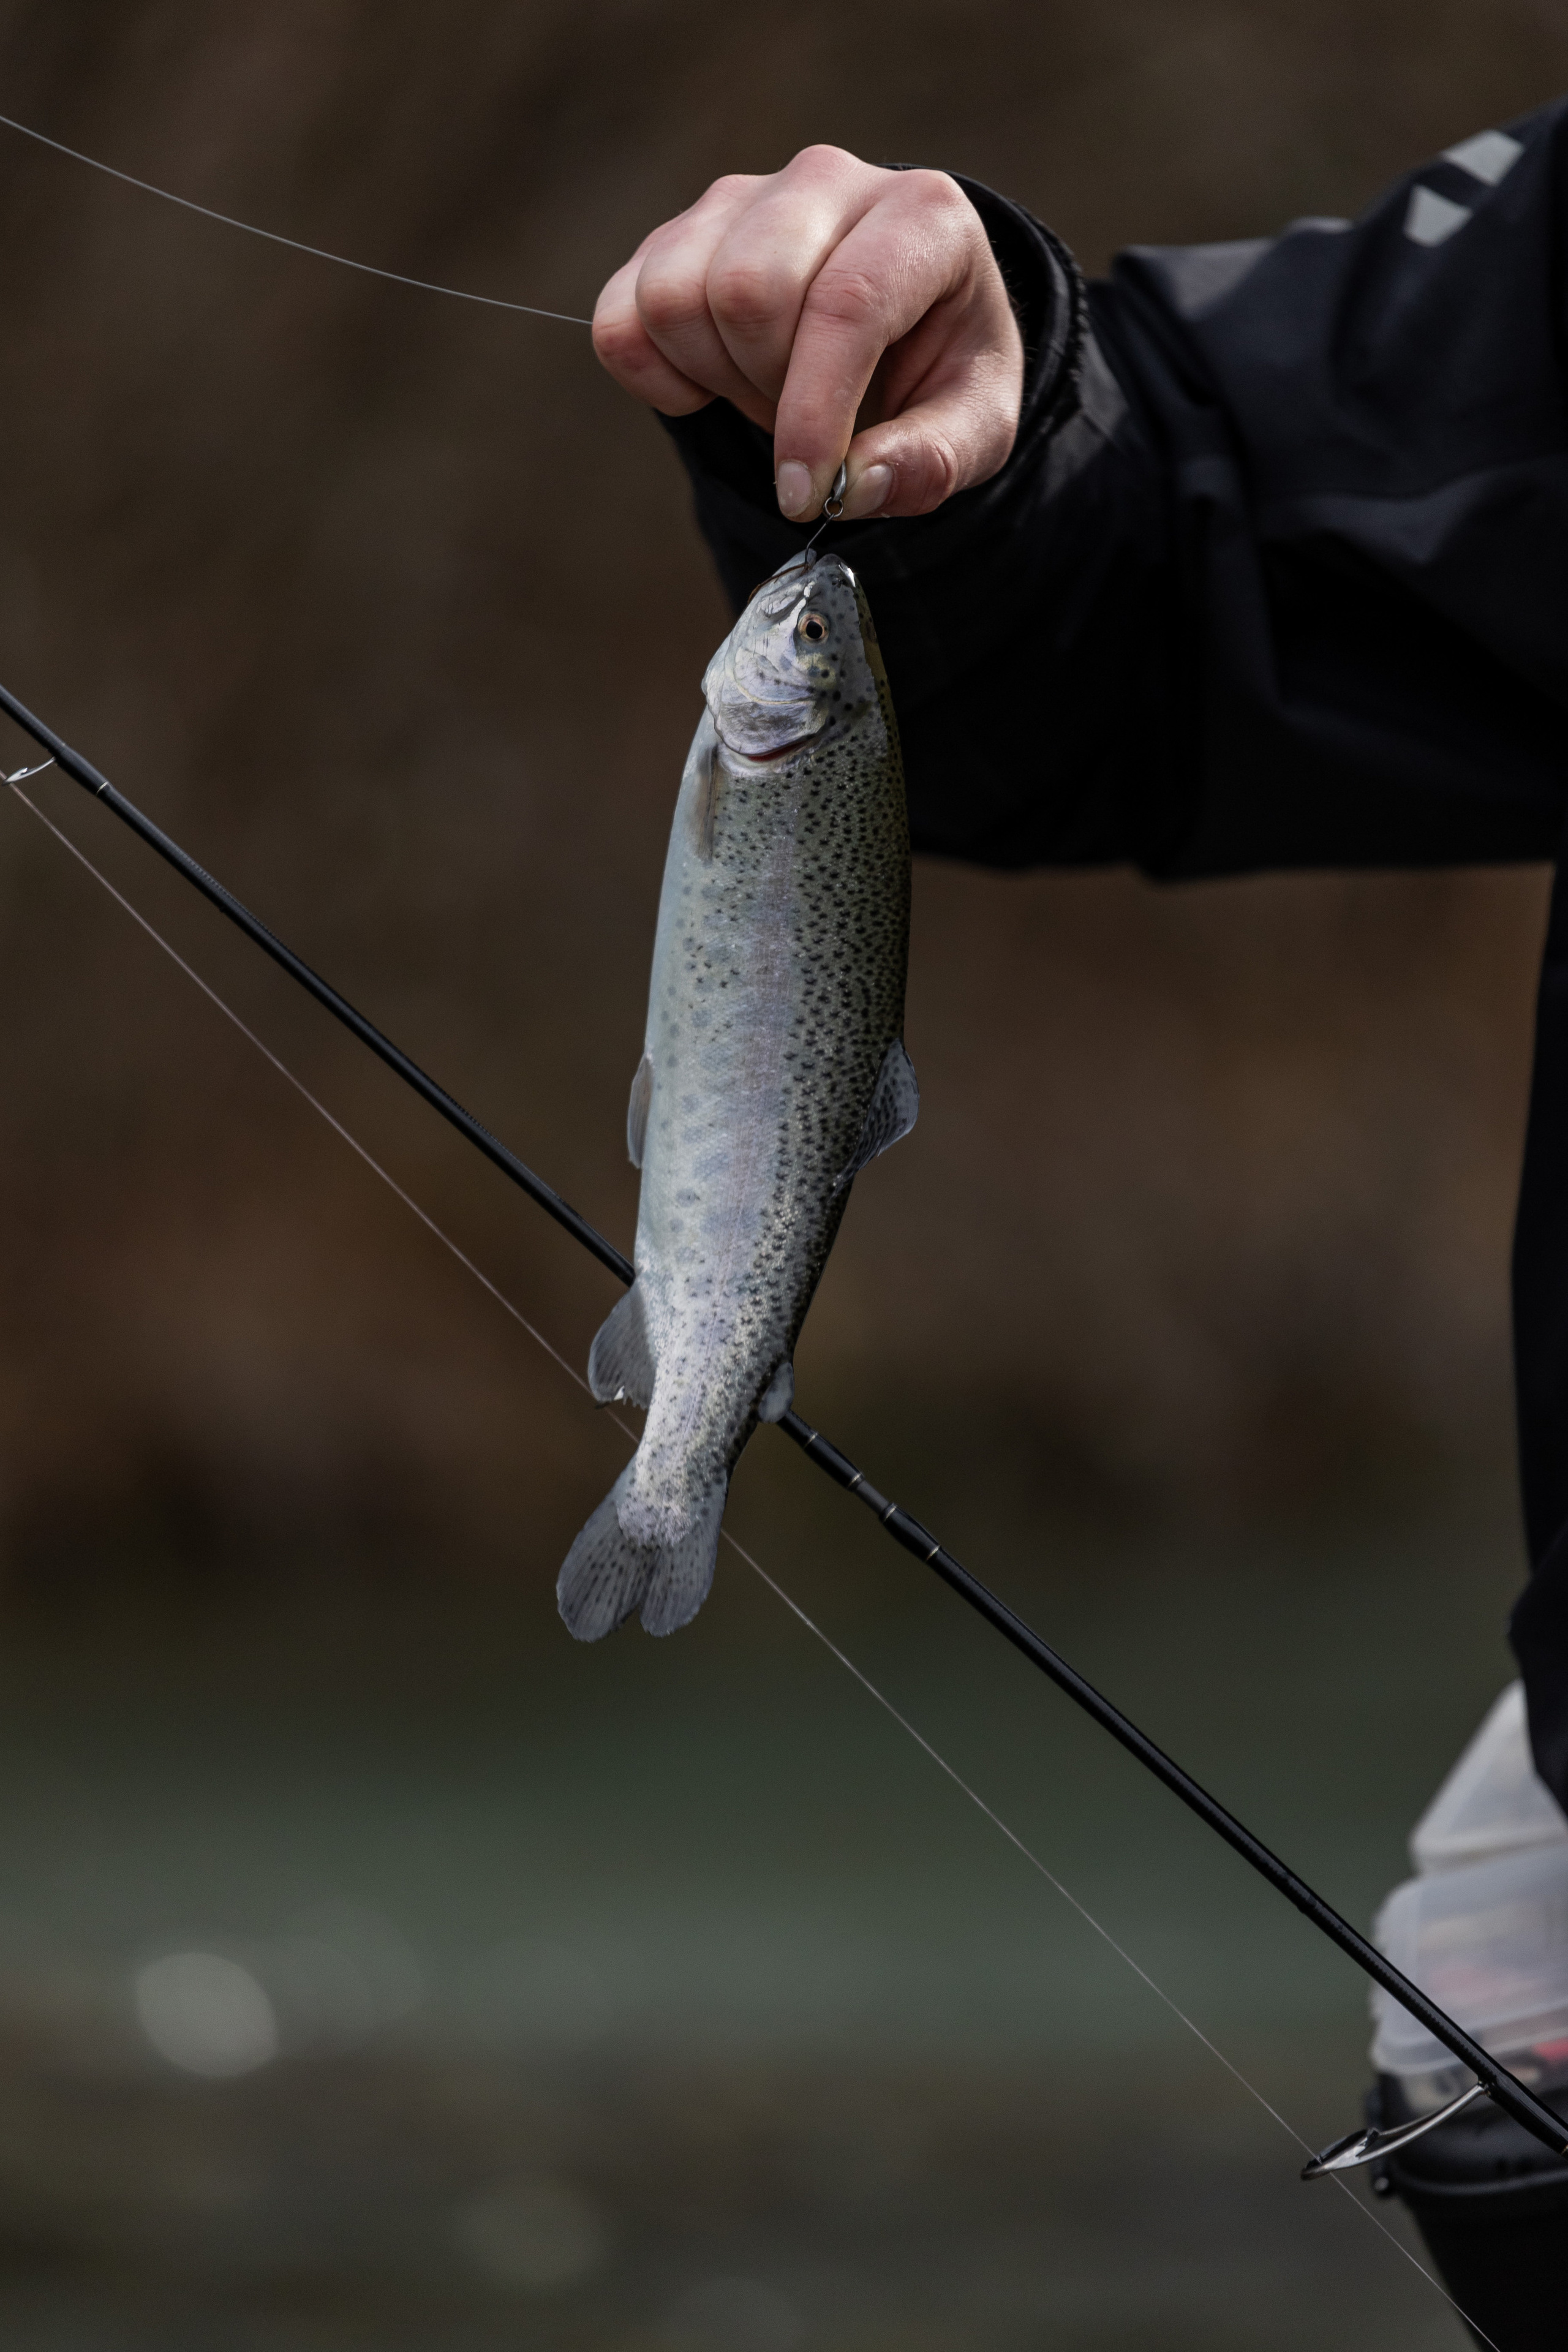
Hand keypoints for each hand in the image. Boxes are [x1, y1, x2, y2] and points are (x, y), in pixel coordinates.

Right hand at [592, 146, 1024, 521]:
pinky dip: (652, 375)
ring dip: (714, 379)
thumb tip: (853, 488)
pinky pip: (621, 317)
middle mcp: (826, 181)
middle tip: (806, 419)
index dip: (814, 411)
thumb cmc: (939, 367)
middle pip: (747, 290)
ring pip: (674, 298)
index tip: (806, 495)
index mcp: (922, 216)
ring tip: (769, 392)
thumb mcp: (976, 425)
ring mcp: (741, 198)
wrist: (902, 318)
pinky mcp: (679, 233)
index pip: (846, 302)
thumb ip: (932, 461)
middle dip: (767, 390)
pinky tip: (710, 382)